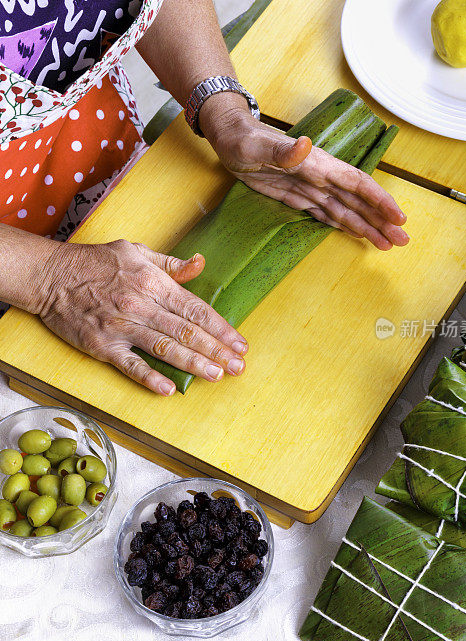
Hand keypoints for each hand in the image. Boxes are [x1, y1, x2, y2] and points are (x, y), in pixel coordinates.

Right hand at [36, 240, 247, 394]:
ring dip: (194, 363)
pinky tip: (168, 389)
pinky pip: (130, 364)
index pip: (195, 309)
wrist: (50, 275)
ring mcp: (121, 326)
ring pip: (165, 348)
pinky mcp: (102, 345)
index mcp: (153, 282)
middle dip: (217, 350)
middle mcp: (141, 305)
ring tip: (217, 375)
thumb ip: (170, 264)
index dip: (221, 328)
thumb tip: (200, 264)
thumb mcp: (136, 251)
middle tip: (239, 367)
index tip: (239, 343)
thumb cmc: (95, 262)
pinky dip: (149, 378)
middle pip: (187, 332)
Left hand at [201, 99, 408, 250]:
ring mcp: (311, 187)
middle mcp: (321, 177)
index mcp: (318, 164)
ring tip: (387, 245)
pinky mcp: (298, 196)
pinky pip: (327, 213)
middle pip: (358, 201)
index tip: (398, 217)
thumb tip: (306, 145)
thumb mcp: (257, 145)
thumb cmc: (242, 138)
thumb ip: (282, 149)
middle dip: (381, 221)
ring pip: (346, 210)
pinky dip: (345, 225)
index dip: (379, 200)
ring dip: (367, 227)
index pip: (357, 183)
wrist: (229, 137)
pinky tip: (359, 234)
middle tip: (401, 242)